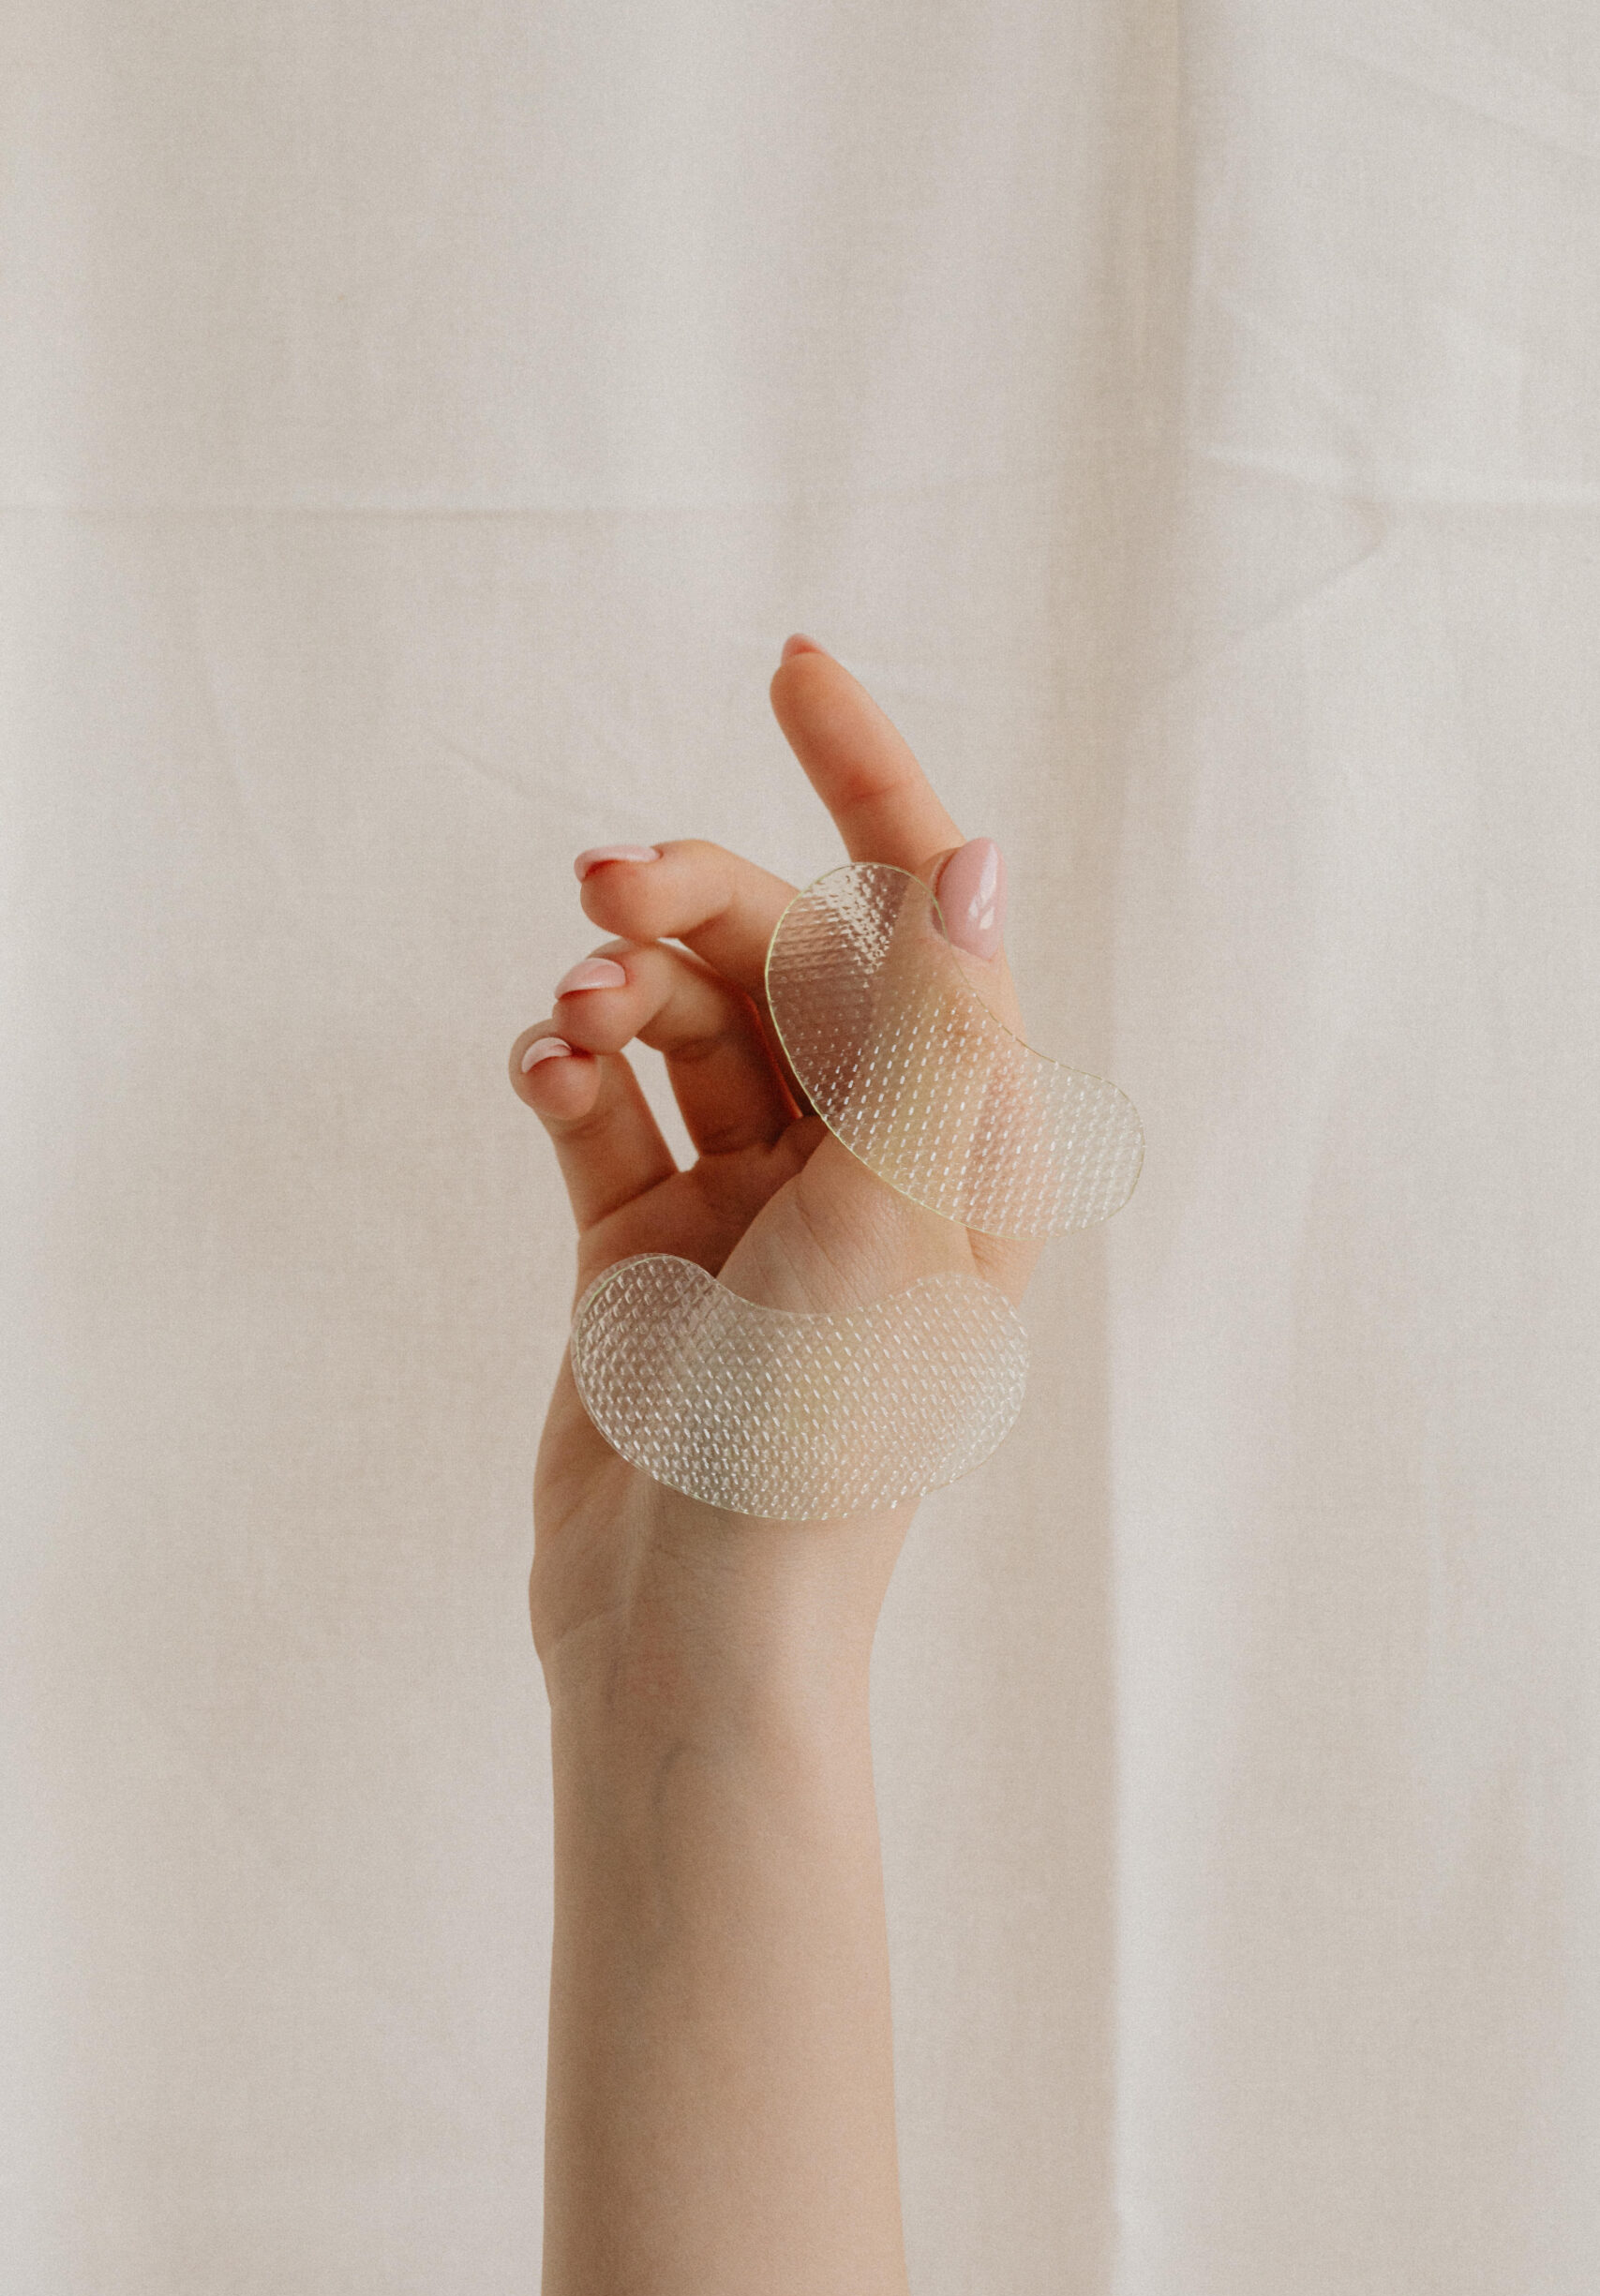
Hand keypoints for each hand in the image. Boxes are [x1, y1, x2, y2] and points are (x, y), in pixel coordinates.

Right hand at [509, 640, 1035, 1700]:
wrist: (685, 1631)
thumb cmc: (815, 1445)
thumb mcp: (888, 1223)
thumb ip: (919, 1039)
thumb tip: (975, 861)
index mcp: (962, 1145)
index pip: (928, 920)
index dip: (874, 783)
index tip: (795, 663)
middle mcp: (866, 1156)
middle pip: (783, 958)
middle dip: (702, 904)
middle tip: (610, 885)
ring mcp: (751, 1197)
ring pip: (684, 1023)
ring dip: (623, 992)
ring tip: (573, 1020)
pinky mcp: (645, 1240)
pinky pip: (604, 1108)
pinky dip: (569, 1071)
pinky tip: (544, 1068)